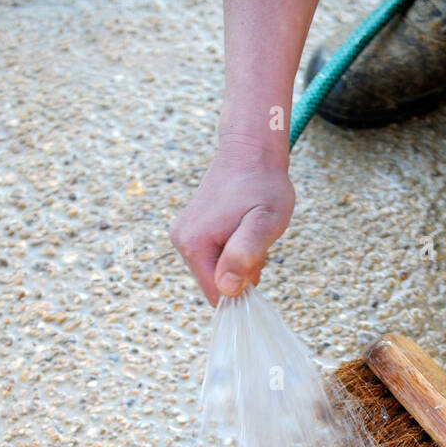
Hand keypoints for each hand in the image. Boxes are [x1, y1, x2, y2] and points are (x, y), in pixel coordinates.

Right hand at [170, 146, 294, 304]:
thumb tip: (227, 288)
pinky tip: (238, 228)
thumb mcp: (265, 221)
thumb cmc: (263, 185)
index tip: (257, 260)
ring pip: (214, 271)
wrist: (251, 151)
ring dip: (236, 262)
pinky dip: (229, 251)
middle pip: (214, 284)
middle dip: (239, 273)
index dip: (242, 288)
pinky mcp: (188, 230)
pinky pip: (212, 257)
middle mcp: (181, 241)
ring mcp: (182, 235)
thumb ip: (246, 254)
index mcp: (194, 244)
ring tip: (247, 230)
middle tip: (254, 240)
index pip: (217, 295)